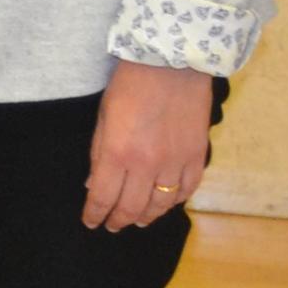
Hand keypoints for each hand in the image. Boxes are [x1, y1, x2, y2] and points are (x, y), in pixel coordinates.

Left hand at [83, 62, 214, 231]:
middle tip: (113, 226)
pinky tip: (166, 202)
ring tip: (138, 220)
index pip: (102, 197)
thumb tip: (93, 184)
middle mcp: (147, 164)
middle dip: (119, 221)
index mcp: (118, 153)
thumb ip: (99, 153)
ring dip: (147, 216)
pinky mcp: (197, 156)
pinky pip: (187, 189)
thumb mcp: (104, 116)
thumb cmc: (131, 84)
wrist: (173, 61)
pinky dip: (175, 200)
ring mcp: (175, 162)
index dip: (94, 214)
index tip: (91, 221)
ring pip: (161, 204)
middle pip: (132, 207)